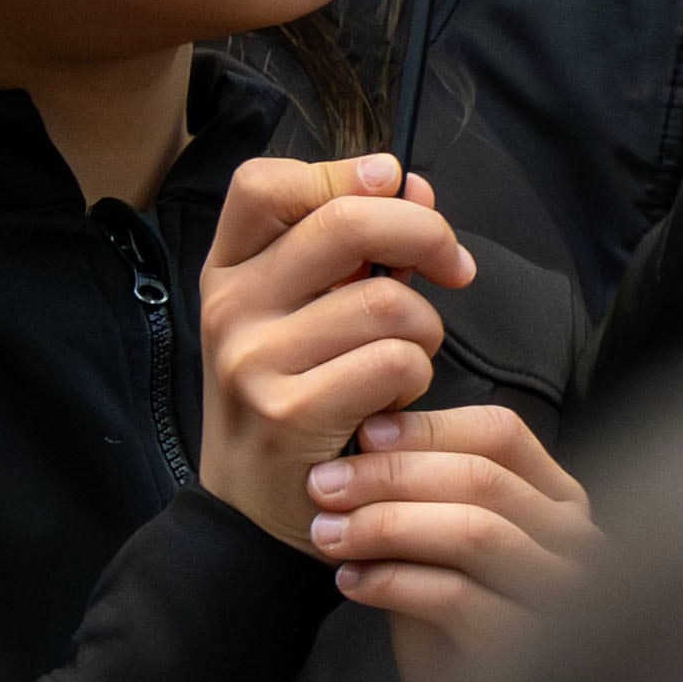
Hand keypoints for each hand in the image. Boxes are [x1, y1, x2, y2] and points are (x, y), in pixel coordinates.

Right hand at [197, 155, 475, 549]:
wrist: (252, 509)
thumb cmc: (293, 397)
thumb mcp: (298, 314)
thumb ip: (350, 248)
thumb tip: (409, 183)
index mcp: (228, 270)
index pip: (266, 184)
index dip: (341, 172)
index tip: (394, 186)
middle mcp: (230, 307)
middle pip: (347, 223)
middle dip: (426, 234)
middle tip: (453, 266)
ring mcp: (254, 360)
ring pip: (387, 301)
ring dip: (425, 329)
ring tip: (406, 359)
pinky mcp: (289, 413)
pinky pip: (393, 362)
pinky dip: (414, 377)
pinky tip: (392, 398)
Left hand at [304, 405, 598, 681]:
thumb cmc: (460, 635)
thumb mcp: (443, 550)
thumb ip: (425, 494)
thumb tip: (366, 432)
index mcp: (559, 503)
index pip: (502, 434)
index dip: (428, 428)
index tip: (362, 434)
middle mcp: (575, 544)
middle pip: (483, 478)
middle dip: (391, 474)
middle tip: (322, 484)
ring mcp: (562, 597)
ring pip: (474, 532)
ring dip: (386, 524)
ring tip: (326, 533)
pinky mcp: (531, 651)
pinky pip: (458, 597)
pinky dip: (394, 582)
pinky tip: (352, 583)